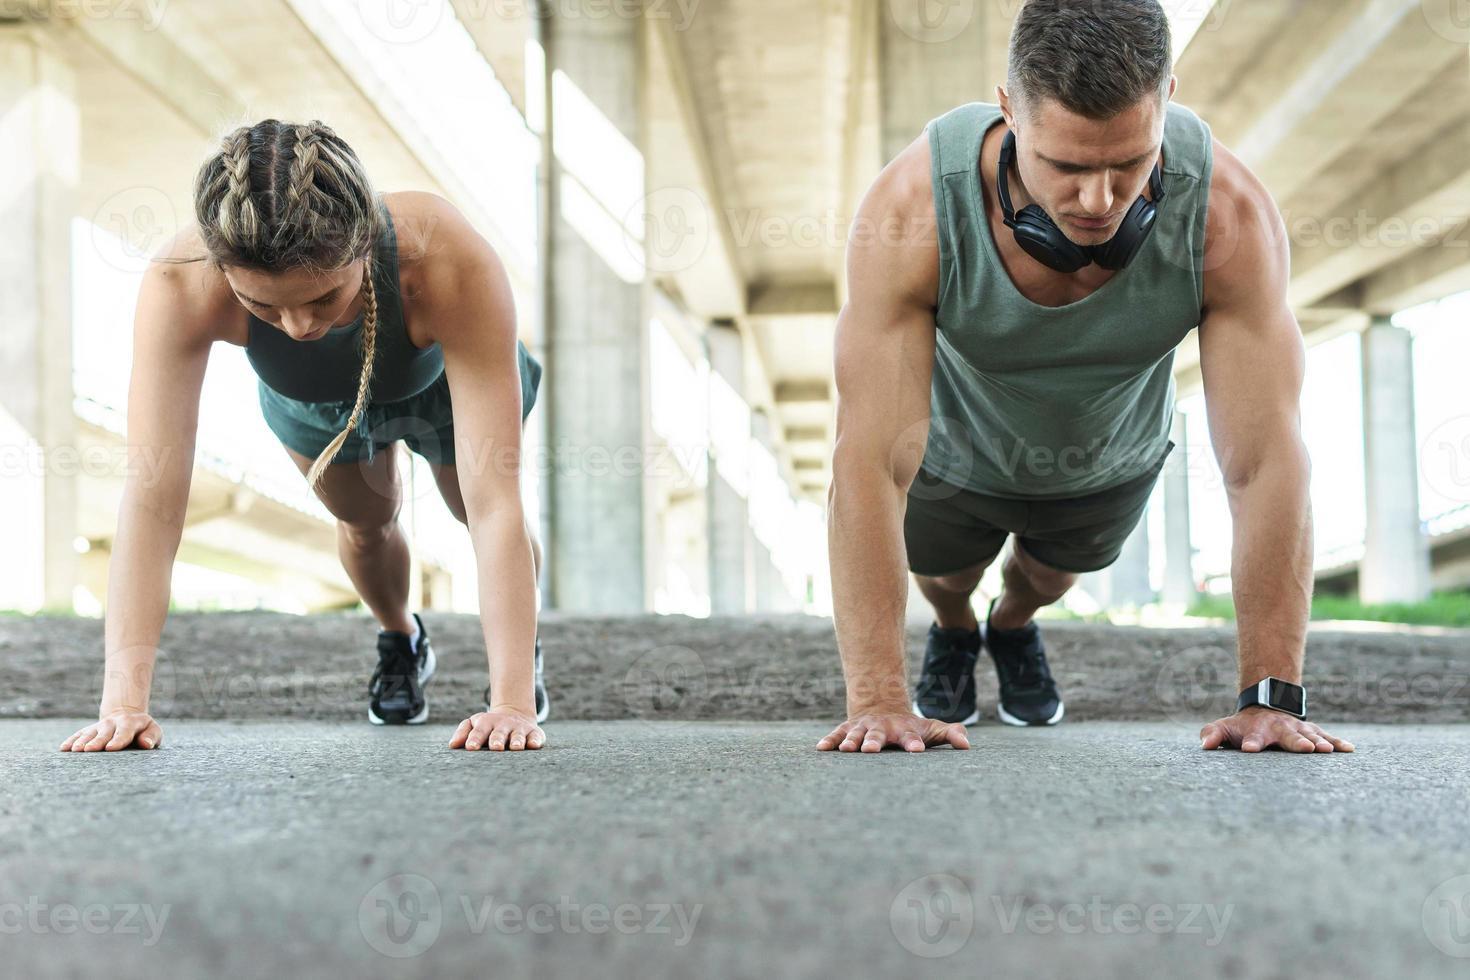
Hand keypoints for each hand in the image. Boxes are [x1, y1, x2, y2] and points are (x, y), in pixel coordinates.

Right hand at [60, 710, 161, 751]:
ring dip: (81, 741)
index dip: (118, 740)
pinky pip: (78, 735)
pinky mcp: (88, 730)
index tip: (110, 748)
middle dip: (96, 741)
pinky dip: (71, 741)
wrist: (127, 718)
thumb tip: (146, 744)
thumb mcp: (153, 731)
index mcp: (130, 723)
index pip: (125, 732)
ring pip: (89, 734)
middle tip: (88, 750)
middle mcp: (112, 723)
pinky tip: (63, 748)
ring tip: (75, 750)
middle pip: (104, 733)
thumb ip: (151, 736)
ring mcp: (99, 726)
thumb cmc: (143, 731)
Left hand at [449, 708, 544, 751]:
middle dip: (497, 739)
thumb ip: (462, 733)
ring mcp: (519, 729)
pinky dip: (536, 740)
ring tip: (516, 747)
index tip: (471, 747)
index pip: (479, 731)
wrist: (514, 715)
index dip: (475, 739)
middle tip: (495, 748)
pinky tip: (534, 744)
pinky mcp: (534, 733)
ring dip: (517, 741)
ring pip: (518, 735)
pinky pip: (536, 736)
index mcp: (486, 723)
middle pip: (499, 733)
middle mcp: (503, 725)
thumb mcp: (474, 724)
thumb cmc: (488, 726)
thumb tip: (452, 745)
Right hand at [817, 711, 971, 752]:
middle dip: (875, 742)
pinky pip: (836, 735)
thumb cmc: (911, 727)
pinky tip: (821, 749)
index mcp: (904, 730)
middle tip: (872, 750)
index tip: (917, 750)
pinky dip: (829, 741)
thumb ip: (950, 734)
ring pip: (856, 735)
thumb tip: (967, 745)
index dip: (913, 743)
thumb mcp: (931, 729)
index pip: (910, 737)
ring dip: (851, 742)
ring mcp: (863, 728)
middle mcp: (882, 728)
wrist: (882, 706)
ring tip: (847, 750)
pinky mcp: (847, 730)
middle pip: (878, 735)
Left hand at [1200, 708, 1353, 752]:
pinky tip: (1349, 749)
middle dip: (1296, 742)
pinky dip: (1338, 743)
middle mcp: (1280, 729)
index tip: (1249, 750)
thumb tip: (1204, 746)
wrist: (1264, 708)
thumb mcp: (1223, 728)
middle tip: (1305, 748)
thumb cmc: (1241, 727)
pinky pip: (1327, 737)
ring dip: (1319, 742)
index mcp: (1257, 731)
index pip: (1253, 738)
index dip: (1252, 743)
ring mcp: (1298, 730)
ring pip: (1310, 735)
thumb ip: (1212, 734)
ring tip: (1326, 750)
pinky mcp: (1313, 732)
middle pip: (1288, 736)